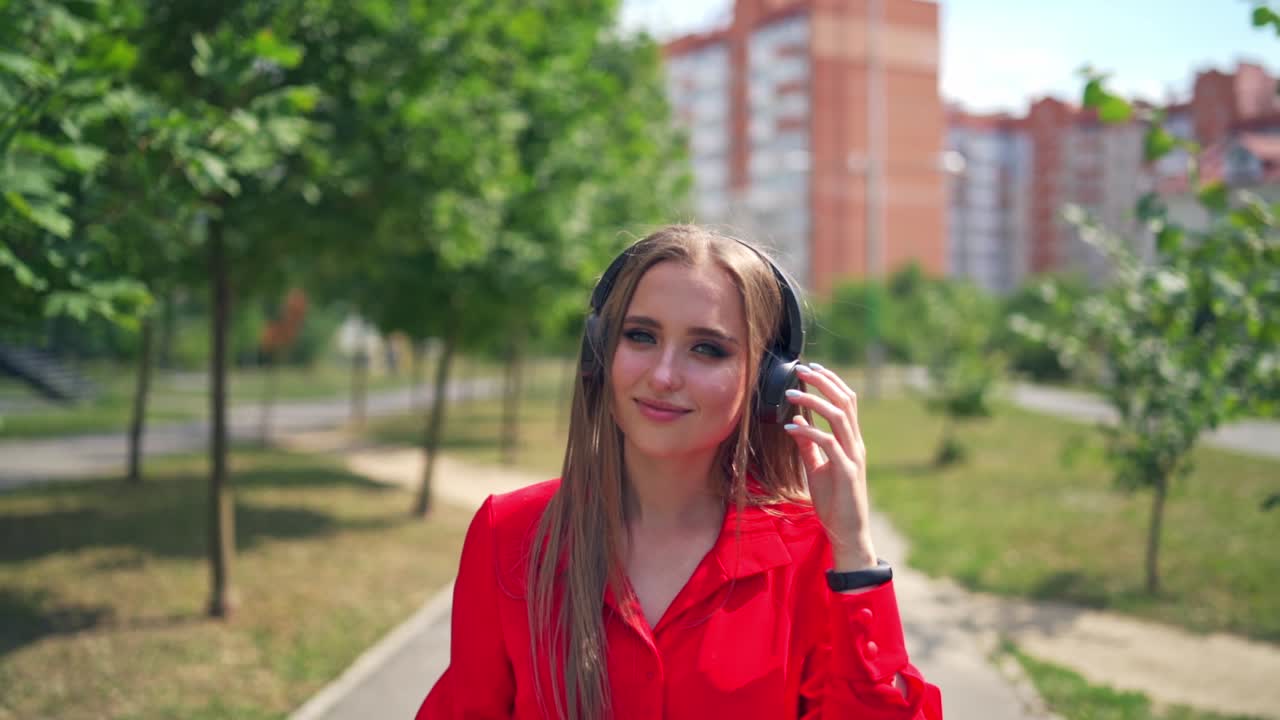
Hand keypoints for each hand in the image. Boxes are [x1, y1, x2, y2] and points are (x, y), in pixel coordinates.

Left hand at [782, 363, 876, 570]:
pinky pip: (829, 444)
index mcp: (851, 441)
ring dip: (813, 402)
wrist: (847, 531)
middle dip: (824, 382)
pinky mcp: (846, 472)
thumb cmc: (834, 500)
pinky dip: (810, 432)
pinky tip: (791, 427)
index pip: (846, 402)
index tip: (812, 368)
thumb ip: (809, 445)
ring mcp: (853, 457)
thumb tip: (796, 423)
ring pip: (839, 418)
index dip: (831, 382)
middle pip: (845, 402)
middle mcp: (856, 444)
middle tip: (801, 369)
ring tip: (790, 393)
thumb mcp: (816, 467)